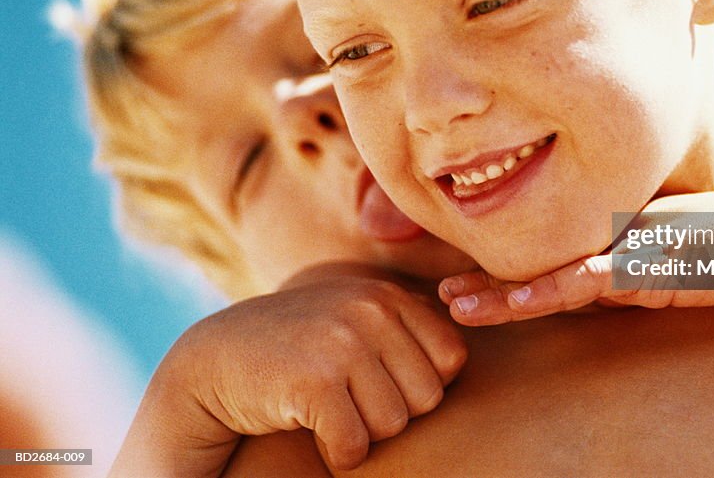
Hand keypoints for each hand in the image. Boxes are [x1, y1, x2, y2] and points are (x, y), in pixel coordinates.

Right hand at [122, 264, 466, 476]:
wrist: (215, 361)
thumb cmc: (299, 348)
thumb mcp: (356, 318)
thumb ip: (408, 326)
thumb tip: (464, 357)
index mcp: (389, 295)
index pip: (452, 360)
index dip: (417, 384)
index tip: (376, 378)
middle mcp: (371, 310)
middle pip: (427, 399)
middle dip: (390, 411)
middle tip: (345, 394)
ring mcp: (343, 342)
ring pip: (394, 425)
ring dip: (360, 431)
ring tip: (326, 405)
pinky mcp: (316, 381)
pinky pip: (355, 445)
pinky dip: (335, 452)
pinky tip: (309, 426)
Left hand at [439, 187, 713, 325]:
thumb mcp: (690, 264)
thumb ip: (649, 274)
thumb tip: (608, 288)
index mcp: (627, 239)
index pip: (560, 260)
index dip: (514, 275)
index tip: (471, 286)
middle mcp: (623, 238)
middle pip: (546, 263)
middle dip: (493, 281)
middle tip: (443, 293)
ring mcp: (638, 247)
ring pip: (558, 271)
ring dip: (506, 291)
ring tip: (456, 302)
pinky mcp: (660, 260)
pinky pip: (600, 278)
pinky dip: (558, 288)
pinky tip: (522, 299)